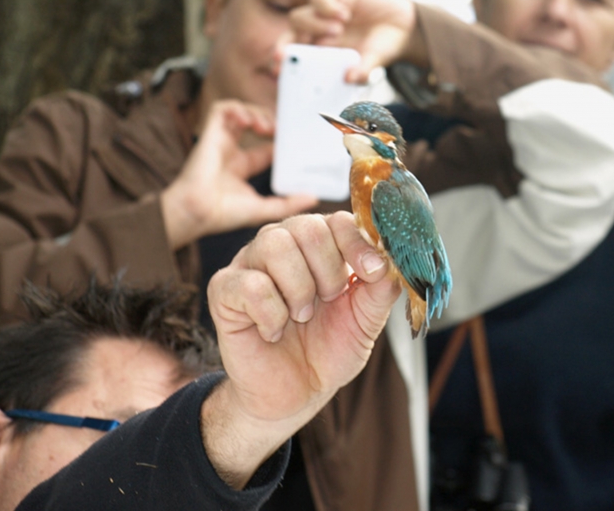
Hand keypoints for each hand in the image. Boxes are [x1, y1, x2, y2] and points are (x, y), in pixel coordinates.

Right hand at [160, 100, 316, 248]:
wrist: (197, 212)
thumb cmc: (224, 214)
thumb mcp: (265, 208)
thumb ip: (289, 203)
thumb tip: (315, 198)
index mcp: (243, 168)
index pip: (268, 147)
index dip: (282, 140)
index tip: (298, 140)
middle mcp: (231, 152)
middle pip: (254, 124)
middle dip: (271, 121)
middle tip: (283, 129)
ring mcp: (220, 142)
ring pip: (239, 112)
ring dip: (256, 113)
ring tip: (267, 126)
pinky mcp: (209, 134)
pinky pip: (221, 109)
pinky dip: (237, 108)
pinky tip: (250, 122)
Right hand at [201, 212, 400, 487]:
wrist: (296, 395)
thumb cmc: (329, 350)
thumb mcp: (367, 319)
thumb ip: (381, 287)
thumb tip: (389, 259)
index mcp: (320, 246)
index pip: (338, 219)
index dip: (357, 243)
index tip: (371, 272)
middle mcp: (284, 245)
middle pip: (306, 226)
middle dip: (328, 269)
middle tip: (329, 300)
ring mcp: (250, 264)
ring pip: (274, 244)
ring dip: (299, 287)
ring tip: (302, 316)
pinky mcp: (224, 290)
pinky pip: (249, 284)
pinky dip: (270, 313)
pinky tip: (274, 332)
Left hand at [286, 0, 425, 82]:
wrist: (403, 25)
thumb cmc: (383, 48)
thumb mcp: (375, 62)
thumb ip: (363, 71)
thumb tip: (350, 79)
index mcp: (322, 55)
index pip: (294, 58)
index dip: (283, 64)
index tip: (278, 71)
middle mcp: (318, 35)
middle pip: (288, 36)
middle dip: (283, 46)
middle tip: (283, 56)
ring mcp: (324, 15)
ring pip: (298, 17)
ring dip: (313, 25)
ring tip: (338, 30)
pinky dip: (327, 7)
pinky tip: (346, 14)